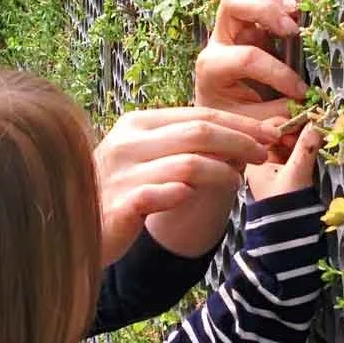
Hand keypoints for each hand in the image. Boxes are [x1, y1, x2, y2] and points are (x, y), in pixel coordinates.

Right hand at [95, 107, 278, 264]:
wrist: (76, 228)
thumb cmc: (121, 192)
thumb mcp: (149, 160)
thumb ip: (184, 147)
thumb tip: (239, 140)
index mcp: (137, 124)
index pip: (199, 114)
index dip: (238, 123)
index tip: (268, 133)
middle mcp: (128, 142)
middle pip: (199, 133)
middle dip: (240, 141)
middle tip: (263, 154)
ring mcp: (123, 173)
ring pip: (189, 163)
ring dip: (222, 172)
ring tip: (237, 181)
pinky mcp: (121, 204)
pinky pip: (163, 194)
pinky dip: (185, 194)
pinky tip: (195, 199)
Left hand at [194, 0, 306, 128]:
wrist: (223, 120)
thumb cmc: (235, 123)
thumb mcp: (252, 127)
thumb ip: (275, 117)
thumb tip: (303, 104)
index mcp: (212, 69)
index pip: (247, 58)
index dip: (278, 72)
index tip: (299, 92)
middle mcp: (217, 43)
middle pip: (232, 5)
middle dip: (265, 11)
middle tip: (292, 29)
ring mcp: (230, 30)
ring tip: (297, 13)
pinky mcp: (246, 25)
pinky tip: (294, 10)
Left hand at [245, 124, 321, 200]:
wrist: (289, 235)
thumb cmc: (285, 207)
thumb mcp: (296, 174)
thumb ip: (306, 148)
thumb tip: (316, 125)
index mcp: (253, 160)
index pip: (266, 131)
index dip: (286, 125)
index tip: (304, 125)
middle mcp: (261, 162)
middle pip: (278, 136)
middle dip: (297, 132)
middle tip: (312, 133)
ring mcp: (274, 169)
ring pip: (289, 145)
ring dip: (303, 140)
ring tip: (315, 140)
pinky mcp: (287, 176)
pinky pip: (295, 155)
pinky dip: (305, 150)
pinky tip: (314, 150)